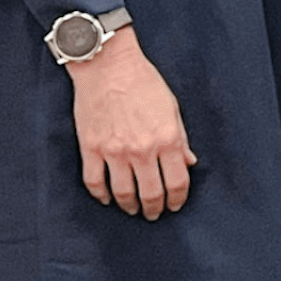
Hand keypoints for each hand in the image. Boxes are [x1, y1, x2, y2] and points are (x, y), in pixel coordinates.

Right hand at [67, 28, 195, 218]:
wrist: (109, 66)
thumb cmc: (144, 83)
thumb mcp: (172, 108)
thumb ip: (181, 139)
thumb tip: (189, 163)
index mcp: (167, 139)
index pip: (178, 182)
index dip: (178, 199)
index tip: (176, 205)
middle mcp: (142, 149)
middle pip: (151, 193)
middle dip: (154, 208)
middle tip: (154, 214)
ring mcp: (114, 151)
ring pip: (122, 193)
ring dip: (129, 206)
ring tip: (133, 209)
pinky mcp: (90, 148)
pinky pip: (94, 182)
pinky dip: (101, 195)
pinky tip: (107, 199)